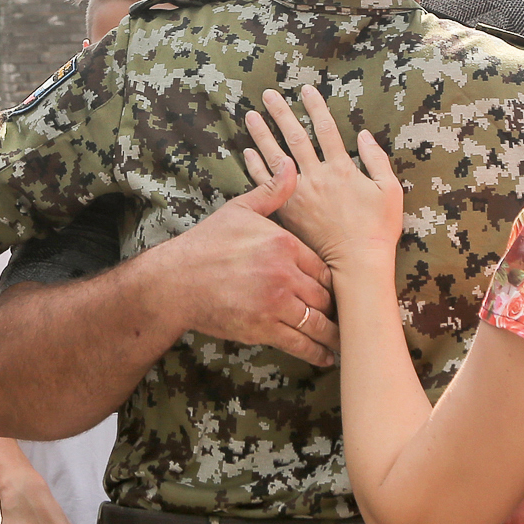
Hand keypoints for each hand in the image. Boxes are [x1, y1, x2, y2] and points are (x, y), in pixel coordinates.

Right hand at [156, 173, 339, 365]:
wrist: (176, 281)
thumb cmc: (207, 243)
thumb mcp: (240, 209)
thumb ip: (272, 191)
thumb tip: (291, 166)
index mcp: (284, 244)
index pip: (323, 266)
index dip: (332, 280)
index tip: (339, 289)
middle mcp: (285, 274)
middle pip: (325, 295)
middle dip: (335, 308)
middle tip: (346, 317)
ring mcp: (275, 304)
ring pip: (317, 322)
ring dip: (332, 334)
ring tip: (345, 341)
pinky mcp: (263, 329)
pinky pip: (299, 343)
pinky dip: (316, 352)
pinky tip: (326, 357)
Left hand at [241, 86, 404, 269]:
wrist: (356, 264)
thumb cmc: (378, 228)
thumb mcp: (390, 190)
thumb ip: (376, 159)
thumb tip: (364, 135)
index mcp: (342, 168)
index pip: (326, 129)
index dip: (315, 107)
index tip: (306, 90)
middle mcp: (317, 176)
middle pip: (295, 137)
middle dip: (281, 113)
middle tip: (268, 95)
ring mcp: (300, 194)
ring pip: (276, 157)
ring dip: (262, 134)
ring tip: (251, 115)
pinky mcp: (288, 211)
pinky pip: (267, 184)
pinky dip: (256, 166)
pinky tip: (248, 151)